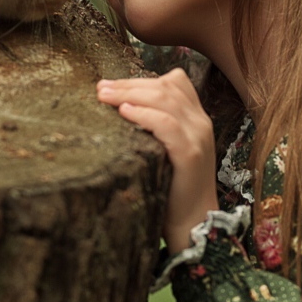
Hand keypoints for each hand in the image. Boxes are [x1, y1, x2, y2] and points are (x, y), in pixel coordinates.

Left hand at [96, 69, 216, 252]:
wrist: (193, 222)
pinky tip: (124, 113)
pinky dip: (144, 115)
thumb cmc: (171, 186)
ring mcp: (198, 136)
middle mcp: (200, 122)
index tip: (111, 85)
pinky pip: (167, 124)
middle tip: (101, 88)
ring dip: (130, 94)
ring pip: (165, 99)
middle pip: (165, 87)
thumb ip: (154, 127)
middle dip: (129, 84)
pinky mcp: (191, 154)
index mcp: (196, 118)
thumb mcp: (165, 149)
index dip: (142, 79)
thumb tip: (119, 108)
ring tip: (105, 96)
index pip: (175, 82)